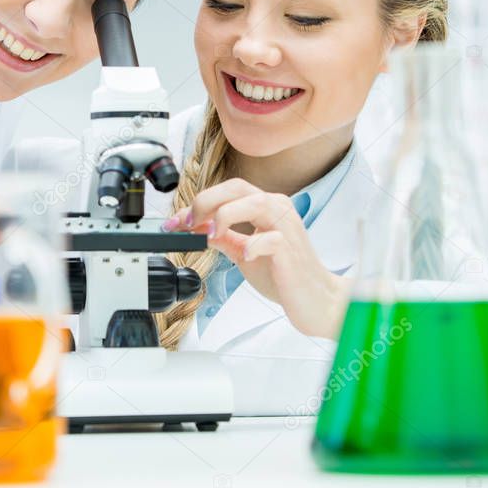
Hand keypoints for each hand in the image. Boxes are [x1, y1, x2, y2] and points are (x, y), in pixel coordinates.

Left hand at [163, 178, 348, 338]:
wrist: (313, 299)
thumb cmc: (282, 274)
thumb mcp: (243, 252)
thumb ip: (222, 237)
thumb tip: (193, 228)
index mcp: (265, 206)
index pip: (226, 193)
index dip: (197, 204)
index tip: (174, 221)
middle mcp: (277, 208)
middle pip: (237, 188)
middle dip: (206, 201)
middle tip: (187, 223)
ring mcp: (286, 226)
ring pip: (254, 202)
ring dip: (224, 216)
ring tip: (210, 236)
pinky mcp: (291, 248)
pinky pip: (271, 238)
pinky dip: (253, 244)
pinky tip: (246, 256)